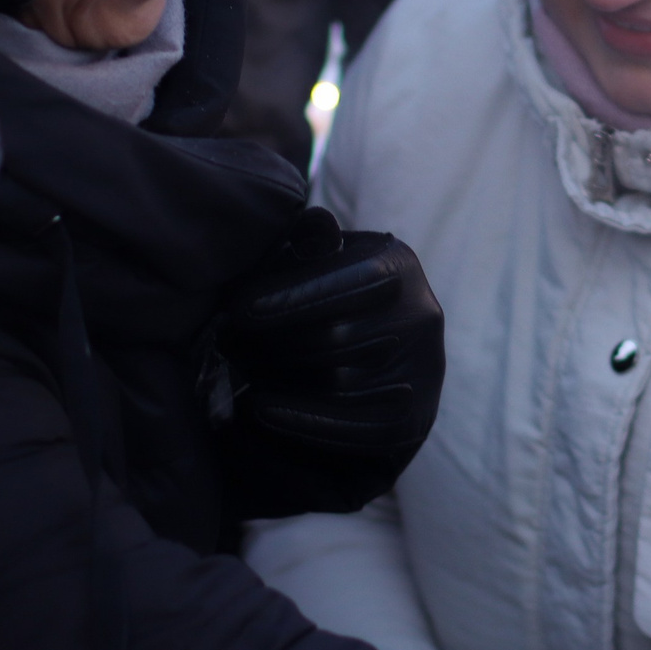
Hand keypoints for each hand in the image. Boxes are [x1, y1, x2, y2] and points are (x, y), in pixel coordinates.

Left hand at [218, 210, 444, 516]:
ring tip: (239, 371)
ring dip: (282, 379)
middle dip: (274, 342)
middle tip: (227, 344)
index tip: (240, 309)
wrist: (363, 368)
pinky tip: (263, 410)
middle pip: (340, 336)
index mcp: (398, 265)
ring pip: (343, 381)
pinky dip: (307, 420)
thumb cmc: (323, 302)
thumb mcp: (314, 264)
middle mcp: (422, 314)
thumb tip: (316, 224)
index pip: (353, 279)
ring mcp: (423, 370)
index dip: (294, 296)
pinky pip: (358, 426)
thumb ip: (309, 243)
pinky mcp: (413, 419)